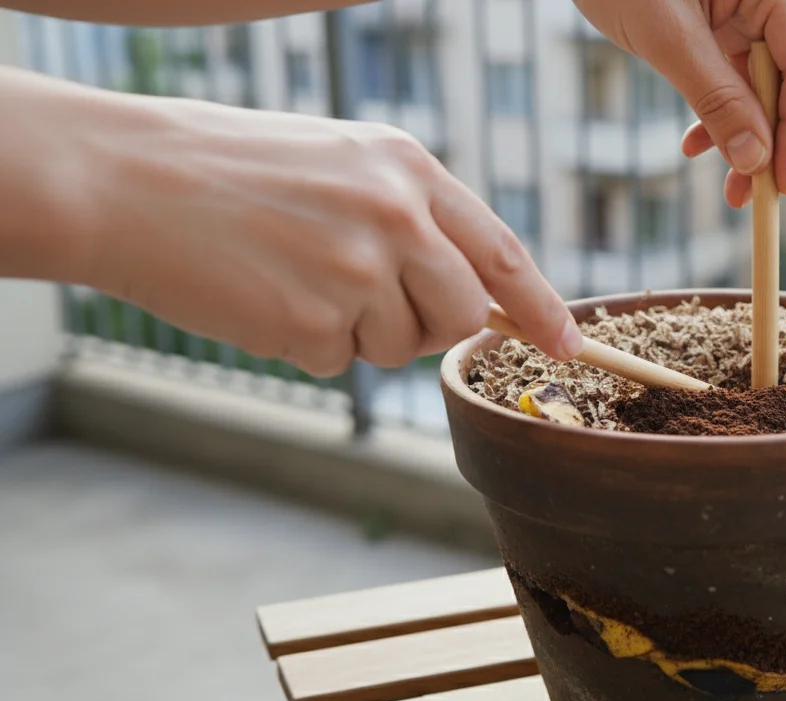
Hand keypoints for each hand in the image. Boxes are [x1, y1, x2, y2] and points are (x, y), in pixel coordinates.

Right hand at [45, 79, 580, 376]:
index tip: (570, 344)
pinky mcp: (315, 322)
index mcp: (408, 170)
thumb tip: (470, 291)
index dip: (540, 304)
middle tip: (364, 300)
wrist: (127, 179)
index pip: (500, 251)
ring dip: (357, 333)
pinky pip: (339, 361)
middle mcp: (397, 217)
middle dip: (427, 325)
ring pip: (401, 346)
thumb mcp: (341, 164)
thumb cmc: (231, 171)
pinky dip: (305, 344)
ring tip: (294, 277)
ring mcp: (359, 271)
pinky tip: (263, 296)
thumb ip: (411, 217)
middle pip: (460, 313)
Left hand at [573, 0, 785, 207]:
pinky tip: (694, 146)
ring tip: (728, 191)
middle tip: (754, 198)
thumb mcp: (667, 37)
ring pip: (759, 90)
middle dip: (771, 145)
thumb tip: (755, 160)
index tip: (782, 185)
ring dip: (744, 140)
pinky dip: (716, 116)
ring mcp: (742, 15)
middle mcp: (767, 3)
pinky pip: (729, 81)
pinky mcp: (715, 28)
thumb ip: (715, 97)